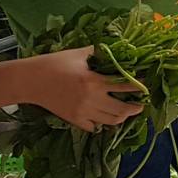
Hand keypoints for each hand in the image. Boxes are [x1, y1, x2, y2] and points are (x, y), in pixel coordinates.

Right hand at [24, 46, 141, 132]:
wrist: (31, 81)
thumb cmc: (54, 63)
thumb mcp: (78, 54)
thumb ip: (98, 53)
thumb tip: (116, 50)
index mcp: (94, 81)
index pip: (125, 85)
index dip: (139, 86)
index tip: (146, 86)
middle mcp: (91, 100)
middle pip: (122, 110)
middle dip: (135, 108)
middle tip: (140, 104)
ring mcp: (83, 113)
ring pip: (111, 122)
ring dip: (121, 117)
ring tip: (126, 111)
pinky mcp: (75, 121)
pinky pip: (95, 127)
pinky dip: (102, 124)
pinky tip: (104, 117)